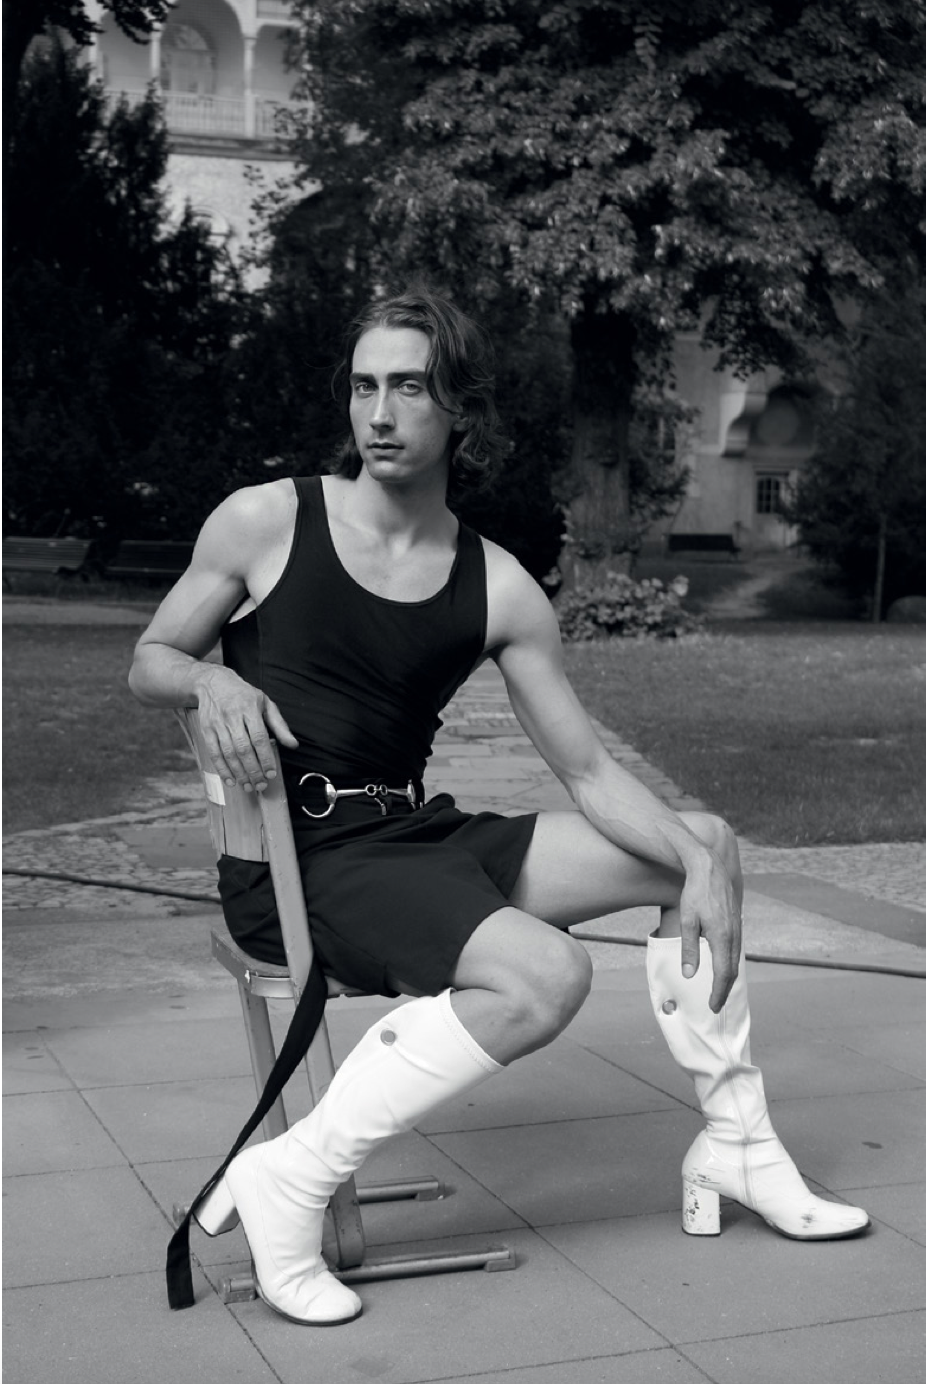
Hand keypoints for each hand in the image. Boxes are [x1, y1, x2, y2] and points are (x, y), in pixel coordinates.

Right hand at [195, 666, 297, 792]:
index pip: (259, 737)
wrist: (212, 682)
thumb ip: (280, 725)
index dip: (266, 757)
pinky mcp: (206, 729)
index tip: (272, 773)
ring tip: (248, 786)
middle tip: (261, 785)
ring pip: (228, 753)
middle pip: (243, 748)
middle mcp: (233, 716)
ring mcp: (217, 723)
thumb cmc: (244, 695)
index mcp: (250, 709)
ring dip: (239, 773)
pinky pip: (214, 753)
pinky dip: (222, 769)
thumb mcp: (265, 703)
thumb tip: (293, 745)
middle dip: (253, 770)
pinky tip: (230, 780)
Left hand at [678, 844, 741, 1011]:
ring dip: (728, 978)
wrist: (709, 868)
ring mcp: (737, 928)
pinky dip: (730, 964)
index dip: (718, 993)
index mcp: (721, 937)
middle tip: (715, 1004)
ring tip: (718, 990)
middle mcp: (733, 935)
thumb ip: (689, 949)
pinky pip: (736, 949)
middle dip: (724, 990)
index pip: (722, 974)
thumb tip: (690, 975)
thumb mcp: (687, 921)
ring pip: (735, 960)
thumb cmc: (694, 893)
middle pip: (731, 971)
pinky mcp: (736, 922)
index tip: (712, 1007)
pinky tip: (723, 966)